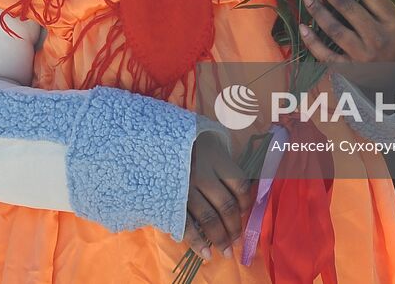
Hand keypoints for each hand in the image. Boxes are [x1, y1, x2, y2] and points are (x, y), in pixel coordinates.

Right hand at [182, 132, 251, 260]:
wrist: (149, 141)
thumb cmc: (185, 145)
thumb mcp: (207, 146)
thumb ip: (222, 167)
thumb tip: (238, 197)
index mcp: (216, 158)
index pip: (239, 185)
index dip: (245, 203)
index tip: (243, 214)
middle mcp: (202, 172)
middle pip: (226, 204)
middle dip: (233, 228)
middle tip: (236, 242)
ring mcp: (185, 186)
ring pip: (208, 217)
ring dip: (219, 238)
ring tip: (224, 252)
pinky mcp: (170, 198)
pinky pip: (185, 223)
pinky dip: (196, 241)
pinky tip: (205, 253)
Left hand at [299, 0, 394, 64]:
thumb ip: (376, 1)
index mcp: (392, 20)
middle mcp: (378, 37)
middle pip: (349, 8)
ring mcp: (363, 55)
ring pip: (334, 29)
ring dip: (318, 11)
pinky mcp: (350, 69)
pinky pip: (326, 55)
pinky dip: (312, 41)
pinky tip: (303, 27)